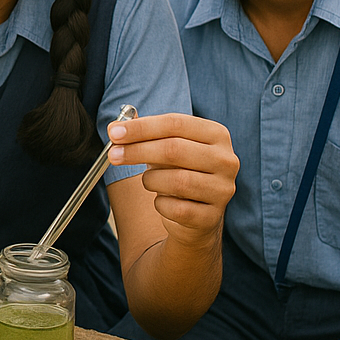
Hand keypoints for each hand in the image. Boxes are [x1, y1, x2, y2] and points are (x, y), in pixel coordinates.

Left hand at [107, 113, 238, 249]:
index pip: (175, 123)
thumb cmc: (178, 171)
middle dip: (137, 151)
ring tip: (148, 180)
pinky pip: (176, 208)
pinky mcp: (212, 217)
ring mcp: (223, 190)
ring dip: (150, 180)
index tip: (114, 132)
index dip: (141, 127)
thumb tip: (115, 129)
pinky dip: (160, 204)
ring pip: (176, 181)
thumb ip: (143, 135)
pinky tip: (162, 201)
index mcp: (216, 134)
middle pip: (174, 149)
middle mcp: (226, 160)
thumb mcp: (164, 147)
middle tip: (113, 155)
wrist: (195, 214)